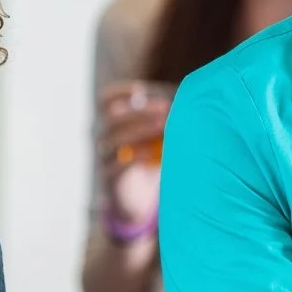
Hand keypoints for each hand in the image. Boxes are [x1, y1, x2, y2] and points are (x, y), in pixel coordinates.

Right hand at [98, 81, 170, 227]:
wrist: (136, 201)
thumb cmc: (149, 163)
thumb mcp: (155, 141)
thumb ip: (162, 122)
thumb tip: (189, 102)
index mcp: (111, 125)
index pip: (104, 101)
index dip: (119, 92)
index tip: (141, 89)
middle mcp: (102, 139)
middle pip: (112, 118)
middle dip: (139, 111)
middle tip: (165, 108)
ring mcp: (103, 159)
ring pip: (113, 139)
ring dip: (139, 130)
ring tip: (163, 126)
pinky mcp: (109, 179)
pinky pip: (117, 166)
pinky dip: (136, 157)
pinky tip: (154, 155)